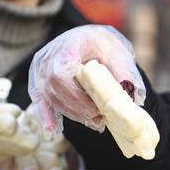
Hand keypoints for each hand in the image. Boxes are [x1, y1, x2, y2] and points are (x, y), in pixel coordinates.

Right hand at [28, 25, 143, 133]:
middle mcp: (50, 56)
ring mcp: (41, 69)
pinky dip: (47, 116)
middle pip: (55, 86)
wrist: (86, 40)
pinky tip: (53, 130)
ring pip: (50, 96)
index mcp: (69, 44)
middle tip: (98, 120)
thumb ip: (122, 70)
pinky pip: (39, 101)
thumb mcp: (116, 51)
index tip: (96, 109)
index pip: (62, 71)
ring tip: (94, 122)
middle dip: (77, 107)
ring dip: (71, 113)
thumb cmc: (102, 45)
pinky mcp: (39, 82)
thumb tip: (131, 92)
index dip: (76, 94)